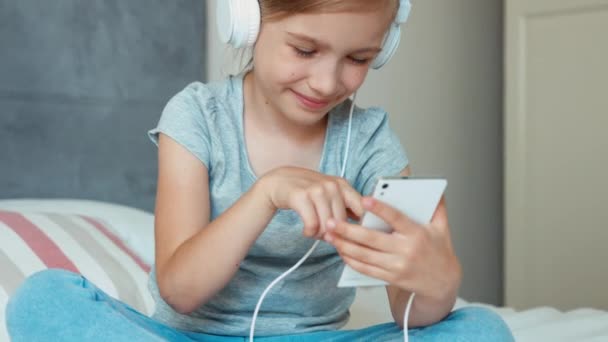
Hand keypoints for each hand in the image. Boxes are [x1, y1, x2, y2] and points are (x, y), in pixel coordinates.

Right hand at [259, 167, 363, 238]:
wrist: (279, 181)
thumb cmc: (307, 190)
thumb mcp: (330, 192)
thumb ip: (346, 205)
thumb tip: (365, 225)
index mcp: (342, 185)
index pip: (361, 209)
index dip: (360, 227)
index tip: (354, 237)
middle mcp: (331, 185)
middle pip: (342, 222)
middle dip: (334, 234)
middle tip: (325, 235)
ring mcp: (316, 190)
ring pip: (327, 226)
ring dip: (320, 235)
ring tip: (314, 232)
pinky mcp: (302, 197)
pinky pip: (312, 225)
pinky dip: (309, 233)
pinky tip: (306, 231)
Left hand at [325, 196, 460, 300]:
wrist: (442, 282)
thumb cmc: (439, 251)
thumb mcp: (442, 227)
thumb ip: (436, 206)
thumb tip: (433, 187)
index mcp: (417, 234)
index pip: (396, 219)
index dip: (380, 209)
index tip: (365, 200)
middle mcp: (405, 251)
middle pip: (372, 240)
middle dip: (348, 230)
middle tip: (331, 221)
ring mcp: (396, 266)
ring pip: (364, 255)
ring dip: (344, 245)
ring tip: (329, 235)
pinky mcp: (390, 277)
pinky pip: (366, 269)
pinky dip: (351, 260)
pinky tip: (341, 250)